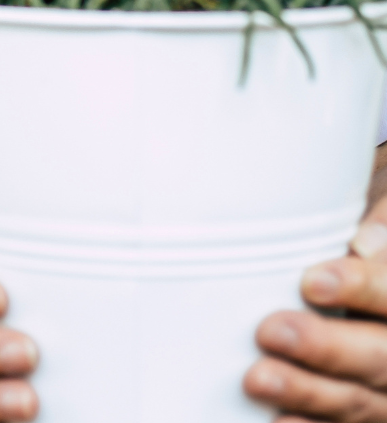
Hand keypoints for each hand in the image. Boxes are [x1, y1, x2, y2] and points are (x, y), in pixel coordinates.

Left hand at [247, 198, 386, 420]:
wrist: (376, 299)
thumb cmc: (376, 253)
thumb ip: (386, 228)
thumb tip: (365, 244)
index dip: (360, 288)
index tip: (311, 281)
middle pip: (381, 357)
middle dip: (326, 347)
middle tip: (269, 331)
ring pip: (361, 401)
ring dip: (308, 393)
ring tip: (256, 379)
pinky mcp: (374, 414)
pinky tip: (277, 421)